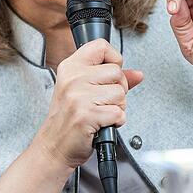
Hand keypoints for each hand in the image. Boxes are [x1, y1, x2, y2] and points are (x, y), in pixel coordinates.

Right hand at [32, 39, 143, 169]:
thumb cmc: (68, 119)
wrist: (54, 147)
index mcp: (70, 67)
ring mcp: (79, 96)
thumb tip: (137, 74)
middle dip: (118, 90)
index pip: (101, 46)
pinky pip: (118, 113)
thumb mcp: (84, 91)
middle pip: (117, 72)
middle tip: (102, 101)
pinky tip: (102, 123)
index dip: (113, 59)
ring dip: (117, 107)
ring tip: (100, 113)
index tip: (108, 74)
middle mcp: (73, 78)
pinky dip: (116, 122)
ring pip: (120, 93)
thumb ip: (111, 79)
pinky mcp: (86, 115)